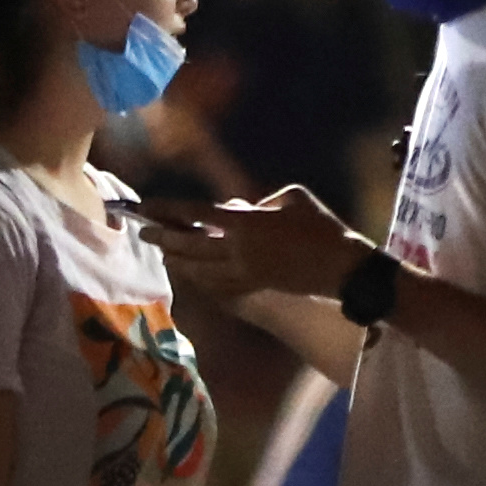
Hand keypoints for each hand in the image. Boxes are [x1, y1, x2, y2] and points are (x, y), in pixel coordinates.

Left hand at [144, 186, 370, 302]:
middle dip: (165, 237)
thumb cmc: (322, 228)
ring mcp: (245, 273)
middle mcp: (239, 251)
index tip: (148, 205)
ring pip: (200, 269)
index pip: (197, 214)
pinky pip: (218, 284)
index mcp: (247, 224)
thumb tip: (239, 208)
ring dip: (179, 260)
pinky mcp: (254, 287)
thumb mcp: (293, 198)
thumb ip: (261, 200)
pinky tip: (192, 272)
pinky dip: (201, 277)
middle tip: (144, 230)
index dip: (169, 209)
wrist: (342, 269)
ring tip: (163, 252)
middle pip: (190, 246)